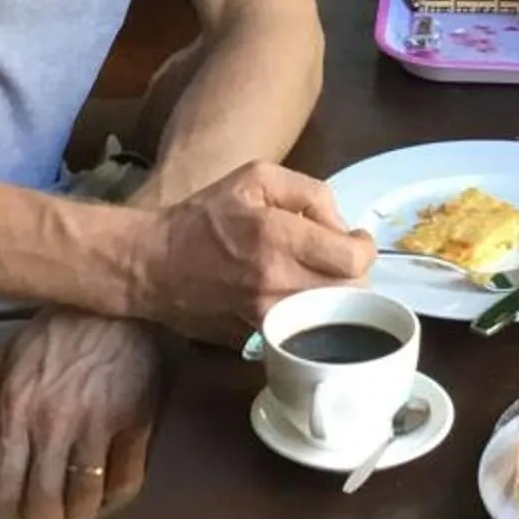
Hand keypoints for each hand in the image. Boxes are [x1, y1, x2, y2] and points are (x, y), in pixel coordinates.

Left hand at [0, 310, 164, 518]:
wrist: (115, 301)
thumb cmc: (54, 333)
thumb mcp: (3, 363)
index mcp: (15, 410)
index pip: (6, 485)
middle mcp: (53, 424)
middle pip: (45, 500)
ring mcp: (98, 425)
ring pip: (86, 497)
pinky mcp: (136, 422)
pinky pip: (128, 477)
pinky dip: (118, 496)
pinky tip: (110, 498)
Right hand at [140, 162, 373, 341]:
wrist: (154, 264)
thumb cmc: (206, 217)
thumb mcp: (256, 178)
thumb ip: (309, 192)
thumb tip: (340, 225)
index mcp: (278, 238)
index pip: (353, 260)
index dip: (364, 248)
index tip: (354, 240)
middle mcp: (275, 283)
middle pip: (350, 294)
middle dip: (354, 275)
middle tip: (338, 259)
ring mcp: (266, 319)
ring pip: (331, 319)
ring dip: (336, 299)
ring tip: (318, 277)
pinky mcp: (256, 340)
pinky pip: (303, 335)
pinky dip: (311, 319)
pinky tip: (297, 299)